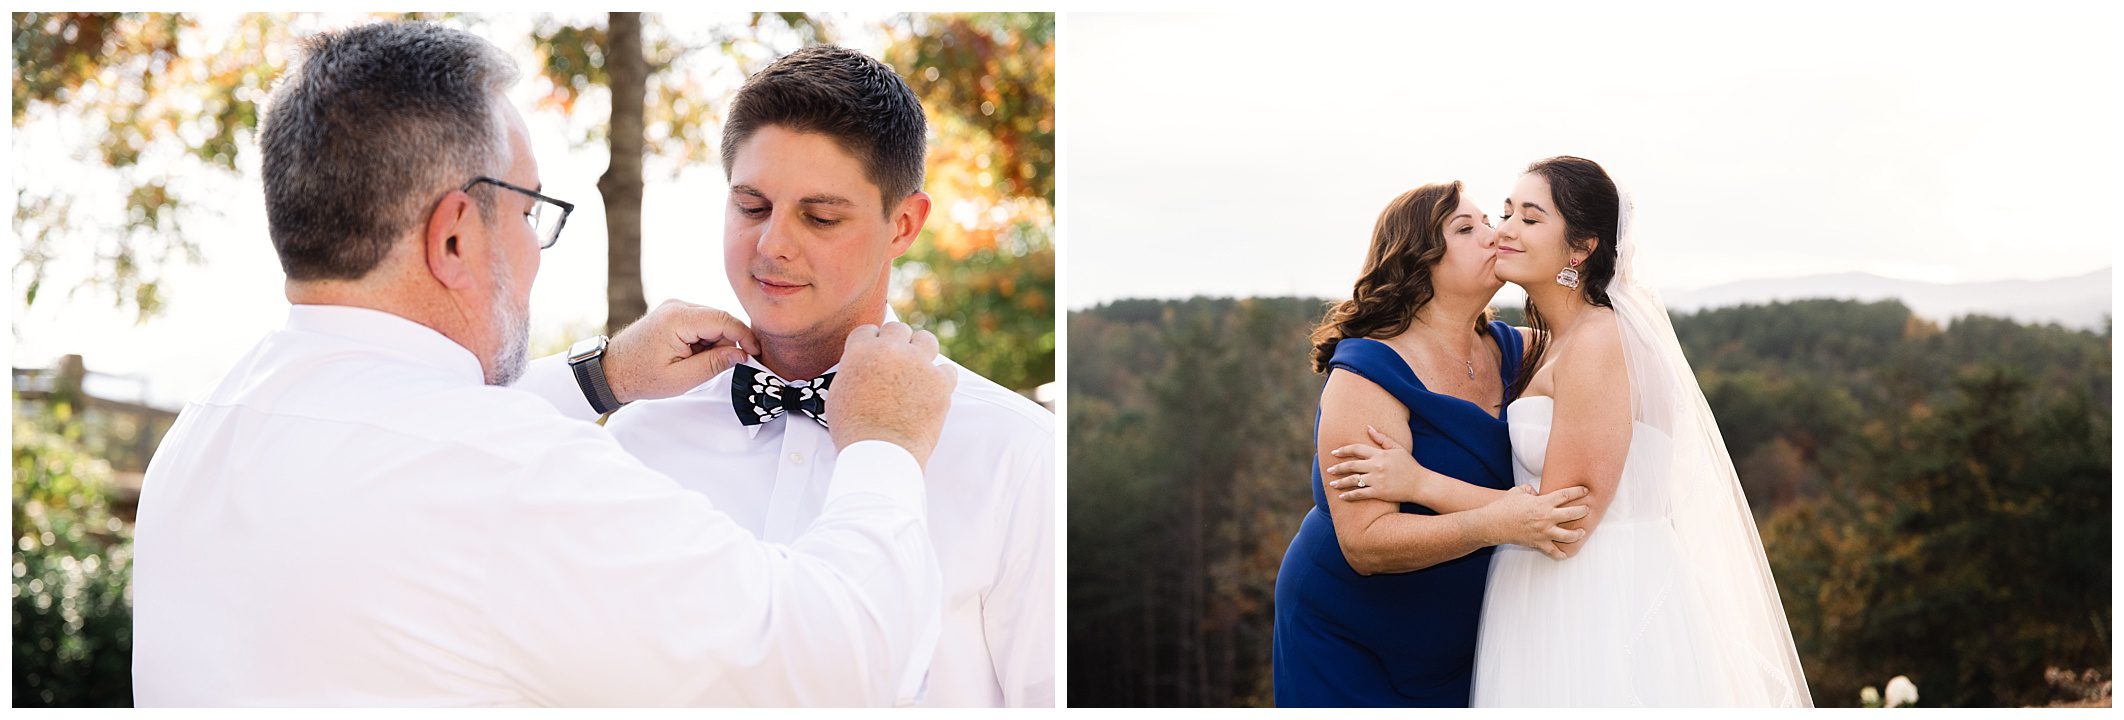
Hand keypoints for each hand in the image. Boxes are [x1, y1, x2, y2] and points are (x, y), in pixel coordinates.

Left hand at [604, 299, 757, 403]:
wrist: (611, 370)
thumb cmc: (641, 376)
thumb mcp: (682, 378)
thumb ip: (714, 364)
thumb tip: (741, 354)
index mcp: (678, 319)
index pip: (723, 320)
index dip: (744, 336)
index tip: (755, 353)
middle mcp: (677, 306)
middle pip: (719, 319)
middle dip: (727, 343)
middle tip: (720, 367)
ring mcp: (674, 307)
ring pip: (712, 321)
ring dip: (714, 343)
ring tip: (696, 363)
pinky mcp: (673, 313)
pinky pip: (701, 323)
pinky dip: (704, 340)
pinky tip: (691, 356)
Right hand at [825, 322, 956, 466]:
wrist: (881, 452)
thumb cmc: (854, 430)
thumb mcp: (837, 394)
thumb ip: (850, 371)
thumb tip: (857, 365)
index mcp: (862, 351)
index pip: (868, 330)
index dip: (871, 343)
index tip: (874, 353)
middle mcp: (892, 350)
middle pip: (898, 329)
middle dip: (896, 343)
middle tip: (896, 360)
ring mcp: (919, 364)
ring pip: (926, 339)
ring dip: (921, 350)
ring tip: (917, 366)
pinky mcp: (940, 382)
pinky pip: (947, 369)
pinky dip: (941, 378)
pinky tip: (932, 389)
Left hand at [1324, 426, 1428, 503]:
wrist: (1421, 484)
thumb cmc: (1409, 465)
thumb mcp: (1398, 448)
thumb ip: (1382, 438)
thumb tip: (1368, 427)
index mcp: (1380, 454)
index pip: (1356, 449)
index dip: (1343, 450)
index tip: (1334, 452)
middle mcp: (1376, 466)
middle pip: (1351, 465)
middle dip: (1338, 468)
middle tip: (1329, 470)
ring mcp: (1377, 480)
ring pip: (1353, 480)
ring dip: (1340, 482)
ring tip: (1332, 484)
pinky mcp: (1379, 492)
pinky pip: (1360, 494)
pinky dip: (1349, 495)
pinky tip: (1342, 496)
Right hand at [1466, 485, 1590, 559]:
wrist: (1492, 524)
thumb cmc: (1504, 506)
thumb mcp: (1517, 492)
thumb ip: (1529, 490)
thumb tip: (1535, 492)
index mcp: (1542, 502)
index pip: (1566, 495)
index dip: (1578, 491)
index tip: (1585, 490)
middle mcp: (1546, 517)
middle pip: (1572, 514)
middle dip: (1583, 511)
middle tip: (1587, 510)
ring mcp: (1543, 532)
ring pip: (1568, 535)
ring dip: (1577, 534)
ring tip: (1581, 532)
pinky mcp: (1538, 543)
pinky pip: (1553, 551)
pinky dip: (1560, 554)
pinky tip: (1565, 554)